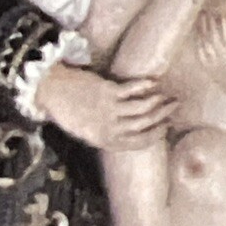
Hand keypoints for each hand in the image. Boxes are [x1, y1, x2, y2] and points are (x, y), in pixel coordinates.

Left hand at [34, 66, 175, 151]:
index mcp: (104, 140)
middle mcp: (110, 128)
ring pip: (143, 108)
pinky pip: (132, 89)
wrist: (49, 91)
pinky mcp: (107, 91)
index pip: (137, 143)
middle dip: (163, 117)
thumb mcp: (85, 130)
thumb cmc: (65, 111)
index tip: (166, 128)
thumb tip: (128, 127)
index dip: (155, 136)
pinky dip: (145, 85)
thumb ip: (106, 132)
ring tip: (169, 97)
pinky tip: (154, 82)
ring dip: (159, 102)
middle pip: (144, 124)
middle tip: (175, 109)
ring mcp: (110, 109)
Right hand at [195, 3, 225, 105]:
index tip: (196, 22)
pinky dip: (223, 26)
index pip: (199, 46)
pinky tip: (222, 17)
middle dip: (201, 24)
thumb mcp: (225, 79)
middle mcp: (213, 62)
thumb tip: (217, 56)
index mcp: (209, 68)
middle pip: (203, 38)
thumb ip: (218, 66)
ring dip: (211, 21)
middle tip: (200, 10)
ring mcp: (223, 58)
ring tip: (209, 9)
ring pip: (213, 36)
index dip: (197, 33)